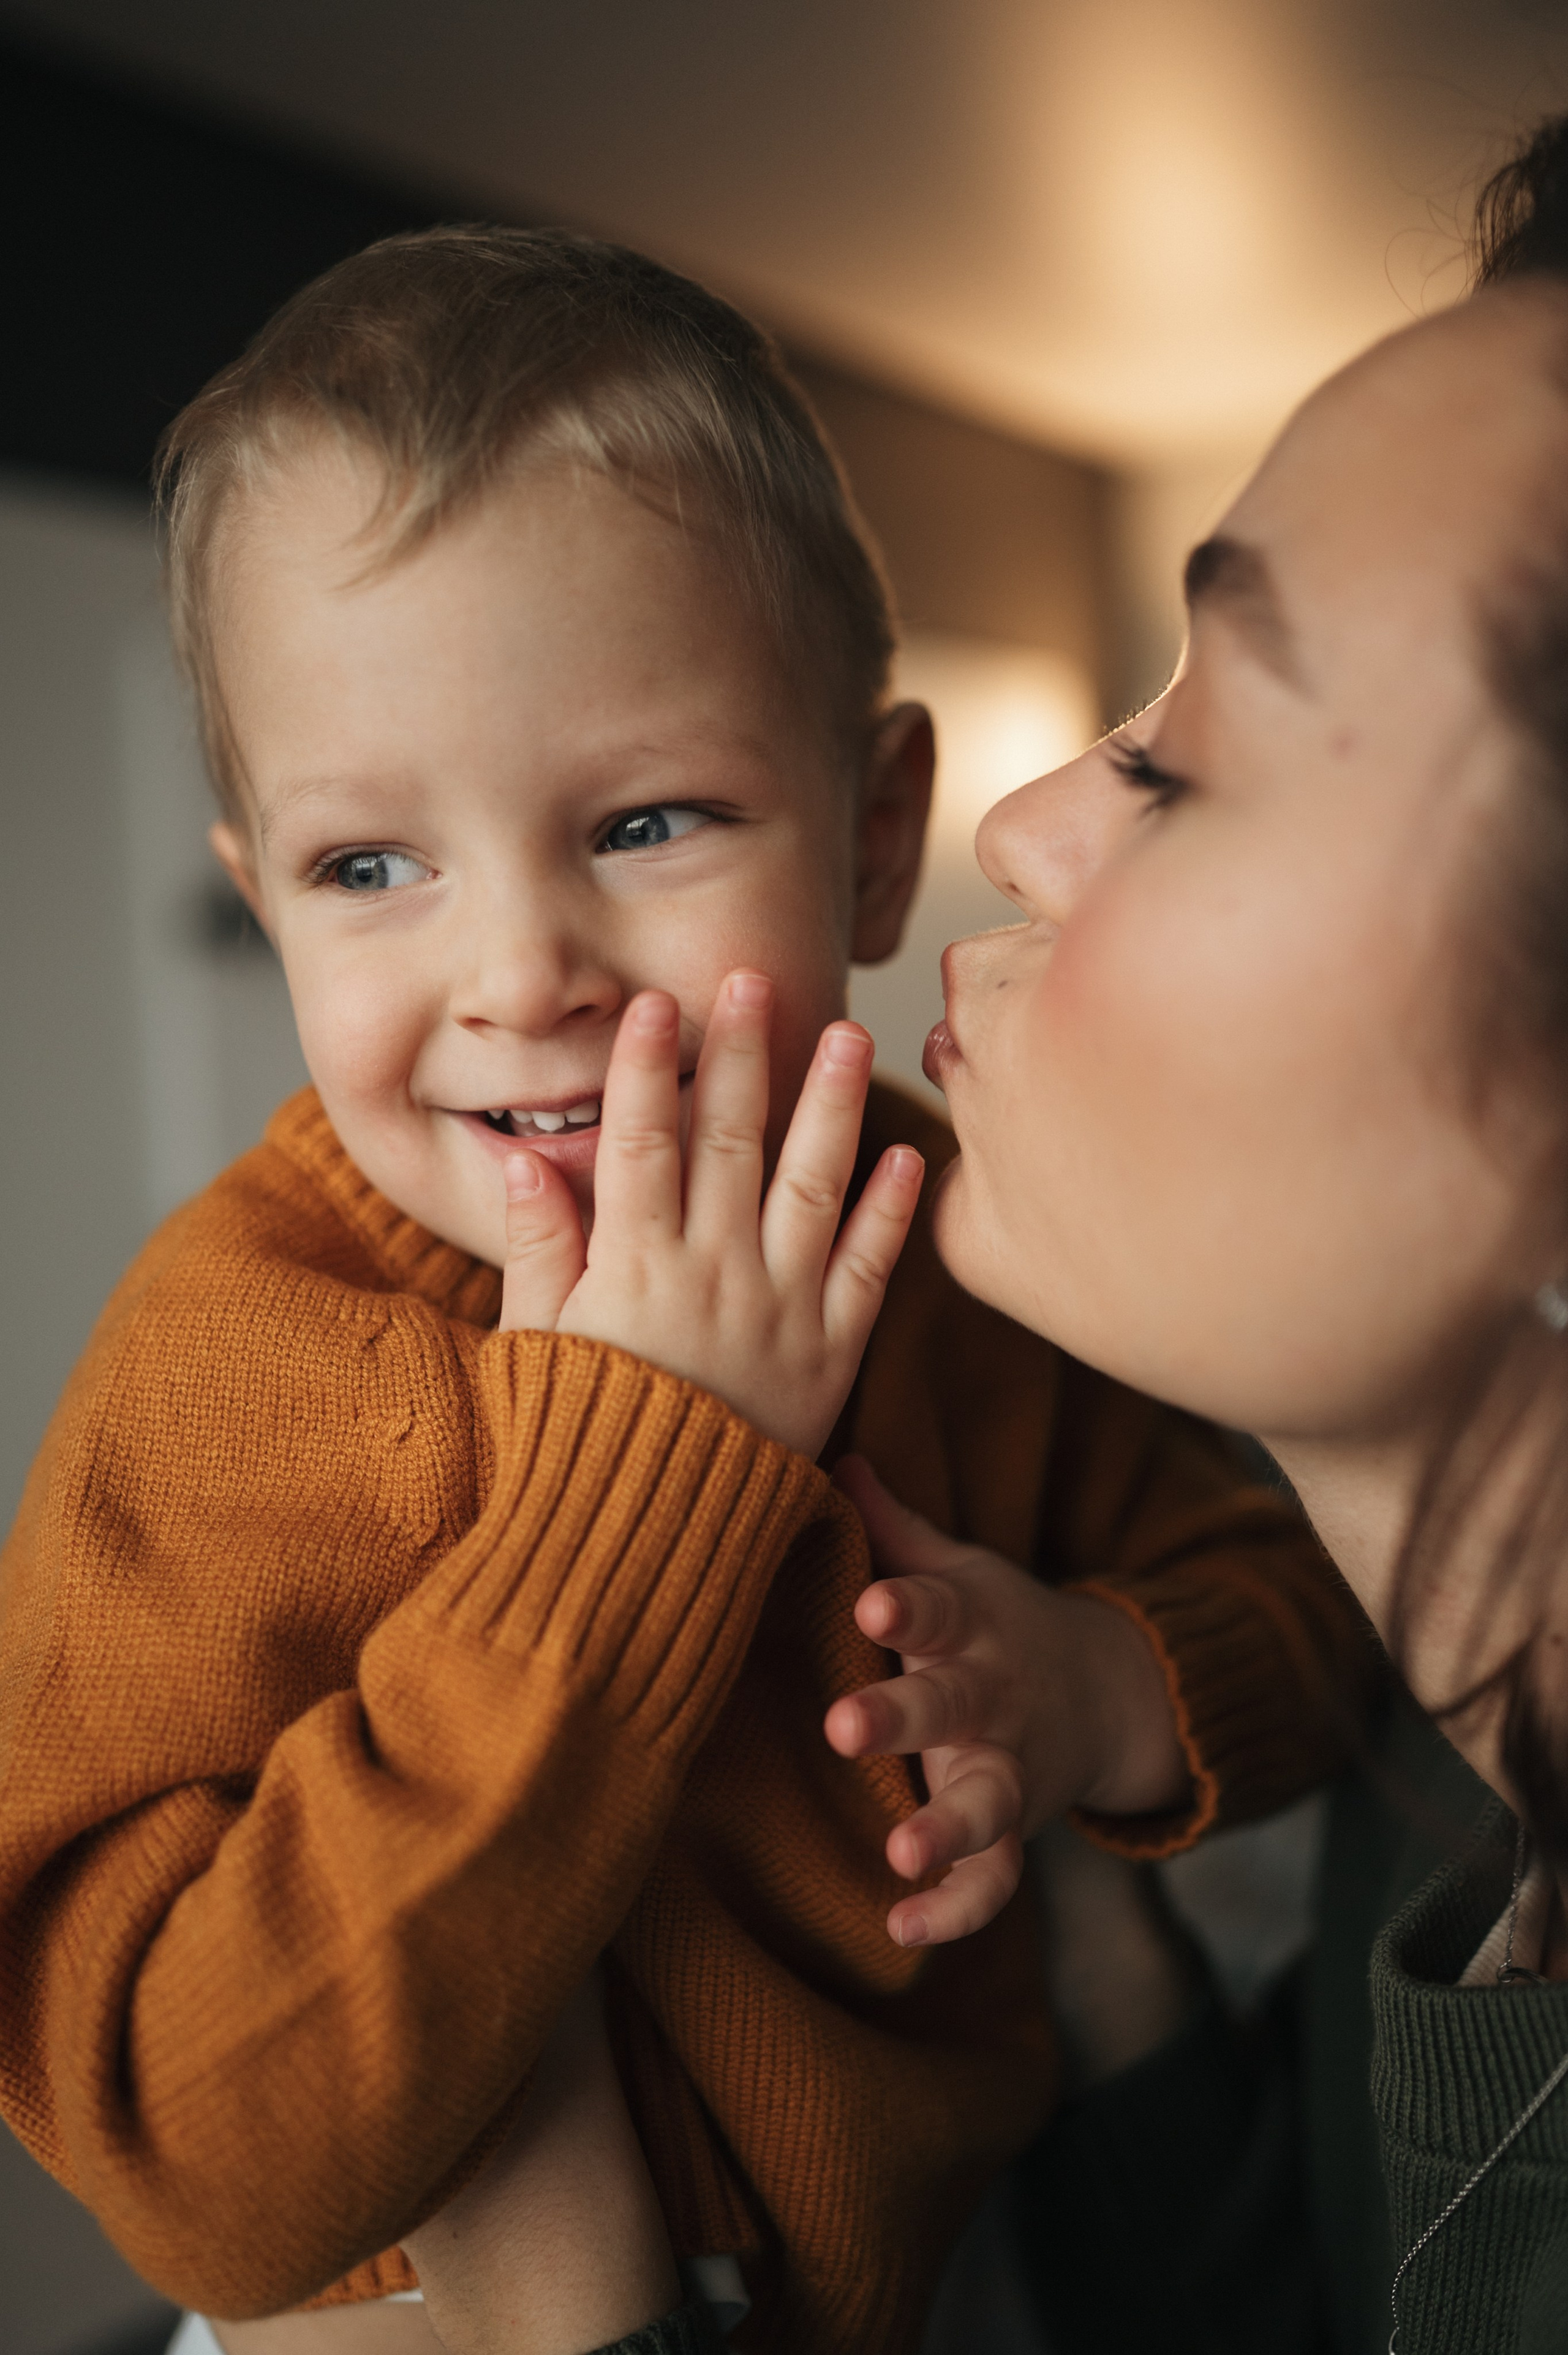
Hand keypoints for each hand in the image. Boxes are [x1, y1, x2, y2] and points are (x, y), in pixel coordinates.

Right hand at [497, 972, 923, 1460]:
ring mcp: (779, 1311)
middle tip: (752, 980)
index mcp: (635, 1265)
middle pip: (731, 1140)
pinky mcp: (831, 1356)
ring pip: (811, 1185)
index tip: (656, 1004)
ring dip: (830, 1105)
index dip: (648, 1066)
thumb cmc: (581, 1437)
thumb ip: (538, 1249)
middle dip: (741, 1054)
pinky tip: (906, 1157)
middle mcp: (713, 1273)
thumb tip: (522, 1159)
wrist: (649, 1541)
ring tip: (847, 1034)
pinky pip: (867, 1272)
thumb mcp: (539, 1343)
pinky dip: (890, 1213)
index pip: (641, 1139)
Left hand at [824, 1459, 1189, 1947]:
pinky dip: (957, 1911)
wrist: (1111, 1692)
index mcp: (970, 1625)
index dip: (904, 1608)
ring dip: (945, 1829)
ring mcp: (1010, 1768)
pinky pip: (995, 1882)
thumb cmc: (997, 1623)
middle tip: (844, 1725)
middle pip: (948, 1704)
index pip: (933, 1606)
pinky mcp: (1016, 1831)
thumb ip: (895, 1526)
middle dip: (901, 1716)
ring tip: (902, 1853)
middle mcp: (992, 1697)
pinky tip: (905, 1929)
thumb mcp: (959, 1568)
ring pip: (984, 1802)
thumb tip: (830, 1455)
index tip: (870, 1608)